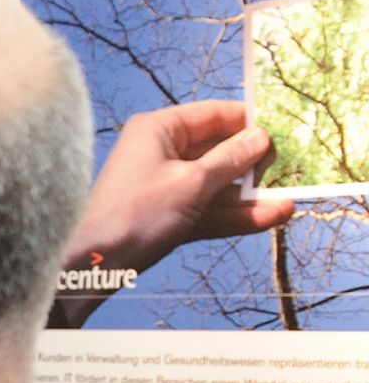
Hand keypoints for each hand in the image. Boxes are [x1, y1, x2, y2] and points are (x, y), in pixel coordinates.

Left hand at [63, 100, 294, 298]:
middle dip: (254, 164)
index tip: (283, 131)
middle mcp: (160, 152)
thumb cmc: (134, 215)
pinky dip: (235, 215)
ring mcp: (163, 185)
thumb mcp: (191, 183)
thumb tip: (260, 138)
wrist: (92, 267)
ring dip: (251, 196)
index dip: (249, 123)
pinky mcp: (166, 216)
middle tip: (290, 169)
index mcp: (159, 129)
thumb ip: (230, 160)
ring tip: (289, 201)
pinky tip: (271, 217)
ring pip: (216, 185)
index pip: (214, 115)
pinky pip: (207, 209)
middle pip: (218, 151)